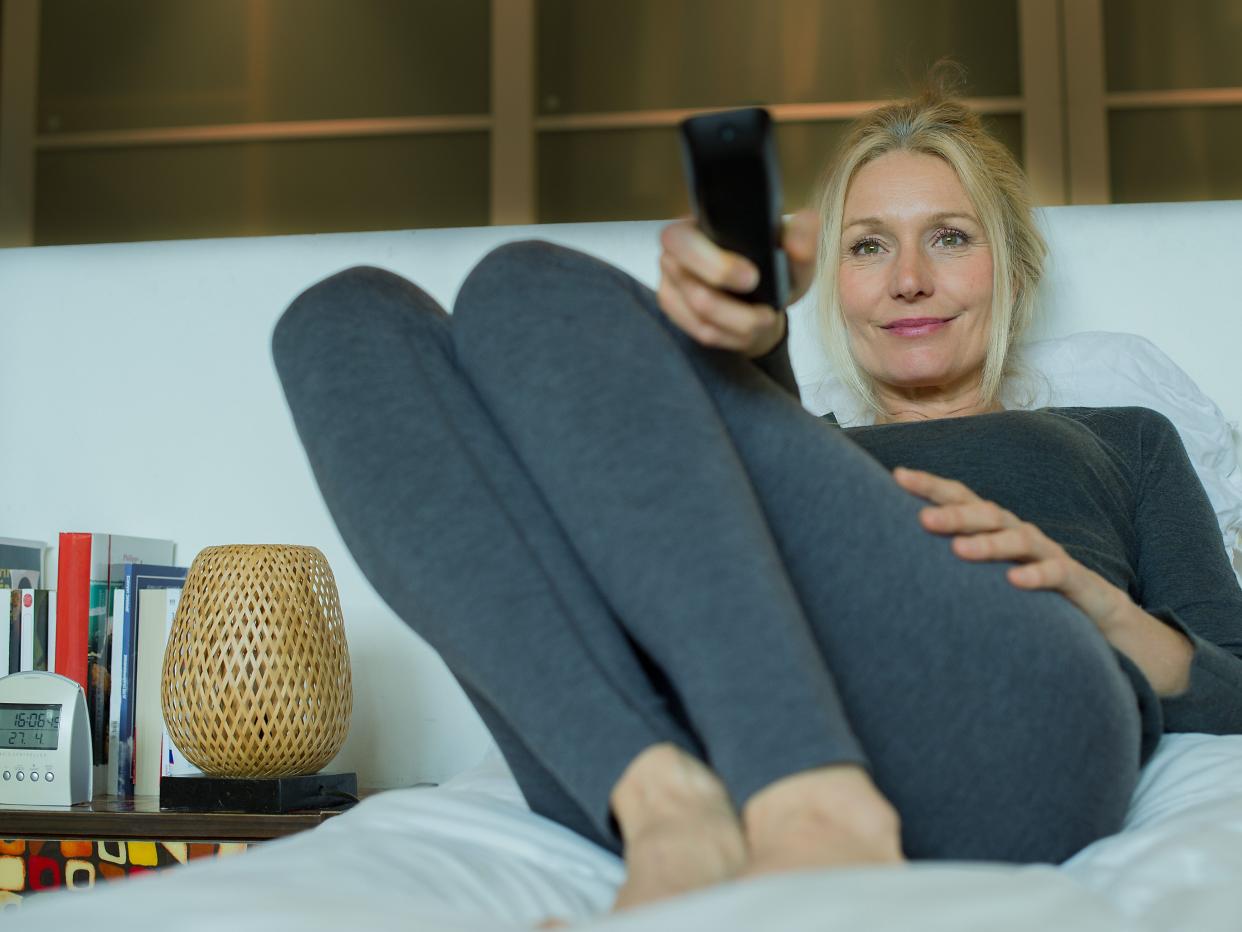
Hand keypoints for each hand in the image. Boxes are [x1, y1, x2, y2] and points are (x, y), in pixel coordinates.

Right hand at [656, 208, 819, 356]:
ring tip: (766, 319)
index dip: (714, 264)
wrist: (760, 300)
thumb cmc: (771, 272)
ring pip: (700, 316)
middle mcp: (674, 254)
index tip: (753, 278)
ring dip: (740, 325)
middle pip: (691, 287)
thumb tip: (806, 220)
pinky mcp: (674, 311)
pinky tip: (749, 331)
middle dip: (731, 307)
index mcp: (697, 225)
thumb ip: (802, 240)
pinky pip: (700, 332)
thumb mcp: (793, 260)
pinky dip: (731, 337)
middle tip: (766, 312)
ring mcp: (669, 284)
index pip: (681, 240)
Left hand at [893, 465, 1195, 696]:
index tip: (897, 475)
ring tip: (958, 550)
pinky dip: (1035, 575)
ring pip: (1018, 540)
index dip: (931, 485)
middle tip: (922, 520)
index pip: (961, 496)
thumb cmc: (1026, 585)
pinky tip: (1014, 581)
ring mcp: (1047, 553)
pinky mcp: (1073, 580)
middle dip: (954, 514)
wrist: (1095, 608)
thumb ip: (953, 550)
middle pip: (986, 514)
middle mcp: (1018, 532)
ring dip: (988, 543)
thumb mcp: (986, 567)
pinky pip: (1055, 574)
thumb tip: (893, 547)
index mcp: (994, 526)